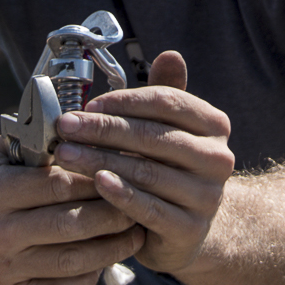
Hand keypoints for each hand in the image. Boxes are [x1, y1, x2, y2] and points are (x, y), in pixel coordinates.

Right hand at [0, 137, 144, 284]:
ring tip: (135, 233)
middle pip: (70, 225)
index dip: (95, 180)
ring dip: (111, 248)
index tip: (124, 172)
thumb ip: (33, 146)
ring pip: (70, 261)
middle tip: (142, 203)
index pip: (56, 186)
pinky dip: (88, 278)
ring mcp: (0, 269)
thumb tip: (85, 126)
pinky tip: (105, 261)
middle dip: (113, 215)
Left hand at [53, 51, 234, 280]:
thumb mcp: (170, 129)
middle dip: (103, 129)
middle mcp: (218, 158)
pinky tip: (96, 182)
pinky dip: (120, 193)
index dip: (123, 101)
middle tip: (65, 127)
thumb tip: (170, 55)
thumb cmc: (171, 168)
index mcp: (214, 125)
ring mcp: (207, 196)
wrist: (190, 228)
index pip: (166, 101)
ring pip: (146, 171)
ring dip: (100, 160)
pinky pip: (149, 208)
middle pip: (152, 135)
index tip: (87, 104)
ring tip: (66, 154)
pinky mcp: (190, 230)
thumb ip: (166, 94)